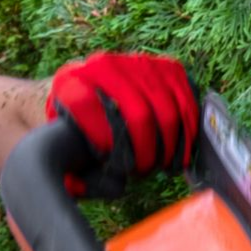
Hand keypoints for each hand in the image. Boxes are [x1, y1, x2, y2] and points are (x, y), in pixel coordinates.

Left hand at [47, 52, 199, 194]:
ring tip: (161, 165)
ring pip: (168, 111)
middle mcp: (106, 65)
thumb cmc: (80, 130)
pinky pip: (187, 104)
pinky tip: (179, 153)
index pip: (86, 106)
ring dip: (169, 146)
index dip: (103, 140)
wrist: (97, 92)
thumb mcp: (62, 146)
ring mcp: (142, 64)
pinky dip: (188, 133)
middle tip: (143, 171)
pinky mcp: (169, 69)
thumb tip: (88, 187)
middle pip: (138, 114)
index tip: (113, 165)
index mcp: (71, 81)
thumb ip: (68, 173)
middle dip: (146, 151)